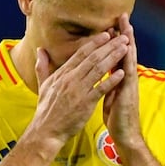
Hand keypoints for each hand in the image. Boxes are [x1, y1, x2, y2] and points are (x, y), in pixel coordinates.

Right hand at [30, 31, 128, 147]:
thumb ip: (42, 66)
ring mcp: (79, 90)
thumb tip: (40, 50)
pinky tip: (121, 73)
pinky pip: (101, 89)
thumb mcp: (42, 85)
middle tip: (122, 37)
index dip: (95, 43)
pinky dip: (111, 80)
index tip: (107, 34)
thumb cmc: (46, 110)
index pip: (81, 53)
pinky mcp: (85, 103)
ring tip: (125, 48)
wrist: (46, 131)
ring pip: (98, 69)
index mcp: (62, 73)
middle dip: (109, 46)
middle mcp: (71, 79)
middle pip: (93, 58)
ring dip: (113, 57)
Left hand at [103, 13, 141, 150]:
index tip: (111, 24)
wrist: (125, 135)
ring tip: (127, 27)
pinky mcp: (129, 92)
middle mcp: (126, 78)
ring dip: (128, 43)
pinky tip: (127, 51)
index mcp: (119, 78)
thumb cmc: (117, 116)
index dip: (113, 39)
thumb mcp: (109, 95)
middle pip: (124, 52)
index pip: (116, 54)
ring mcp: (129, 84)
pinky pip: (129, 74)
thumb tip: (101, 72)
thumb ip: (107, 81)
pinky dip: (128, 61)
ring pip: (129, 59)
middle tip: (122, 16)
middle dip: (123, 34)